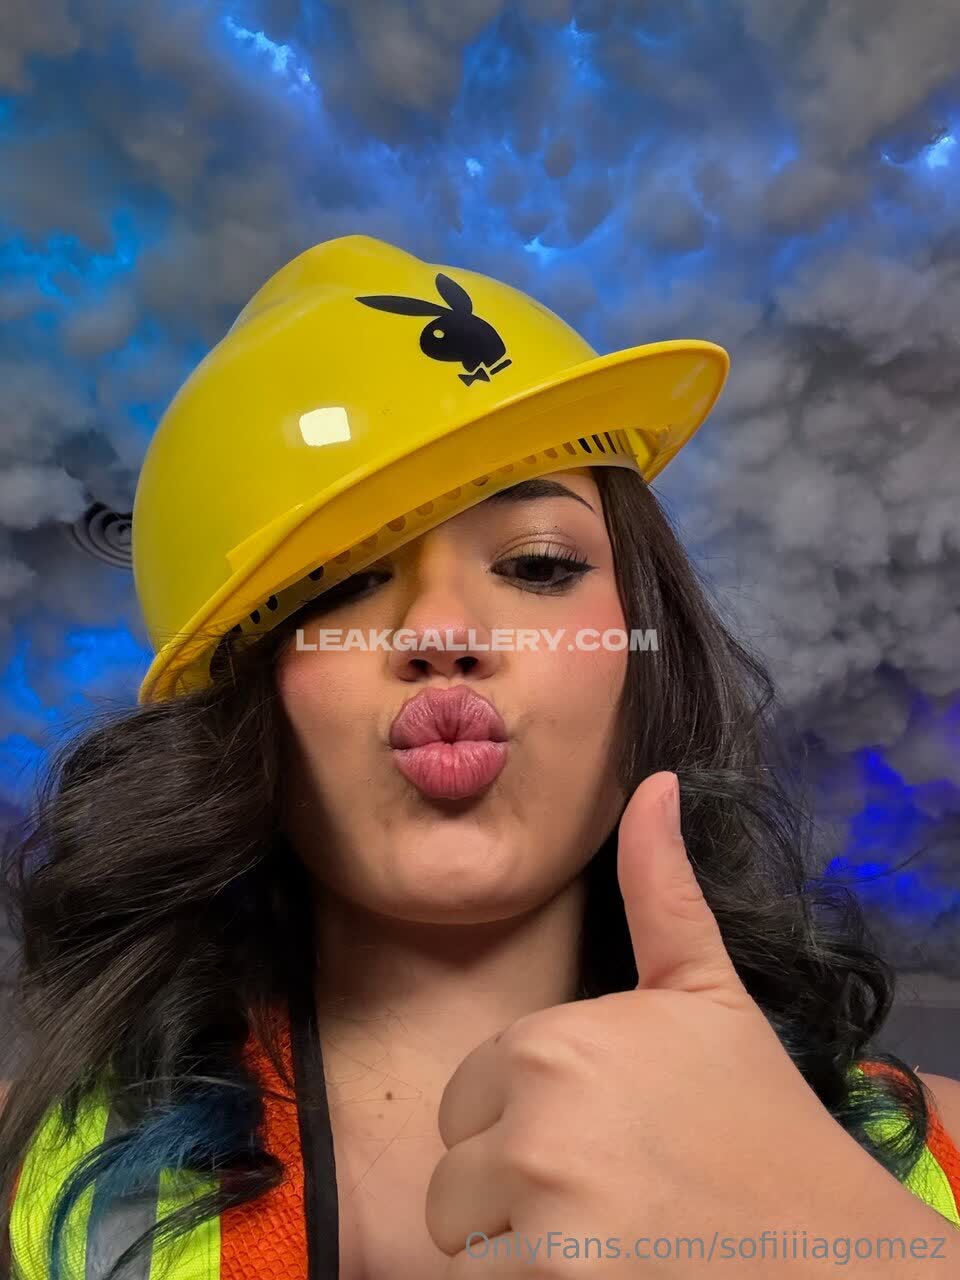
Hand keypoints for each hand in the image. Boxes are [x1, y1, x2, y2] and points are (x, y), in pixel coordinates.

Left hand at [424, 772, 941, 1276]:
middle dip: (511, 1198)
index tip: (602, 1144)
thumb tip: (654, 781)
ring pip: (462, 1247)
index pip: (468, 1102)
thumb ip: (659, 889)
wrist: (830, 1250)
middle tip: (606, 1202)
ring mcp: (541, 1213)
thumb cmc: (759, 1118)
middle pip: (454, 1180)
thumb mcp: (707, 993)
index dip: (523, 1131)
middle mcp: (532, 1119)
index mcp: (548, 1040)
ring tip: (606, 1242)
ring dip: (516, 1255)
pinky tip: (606, 1278)